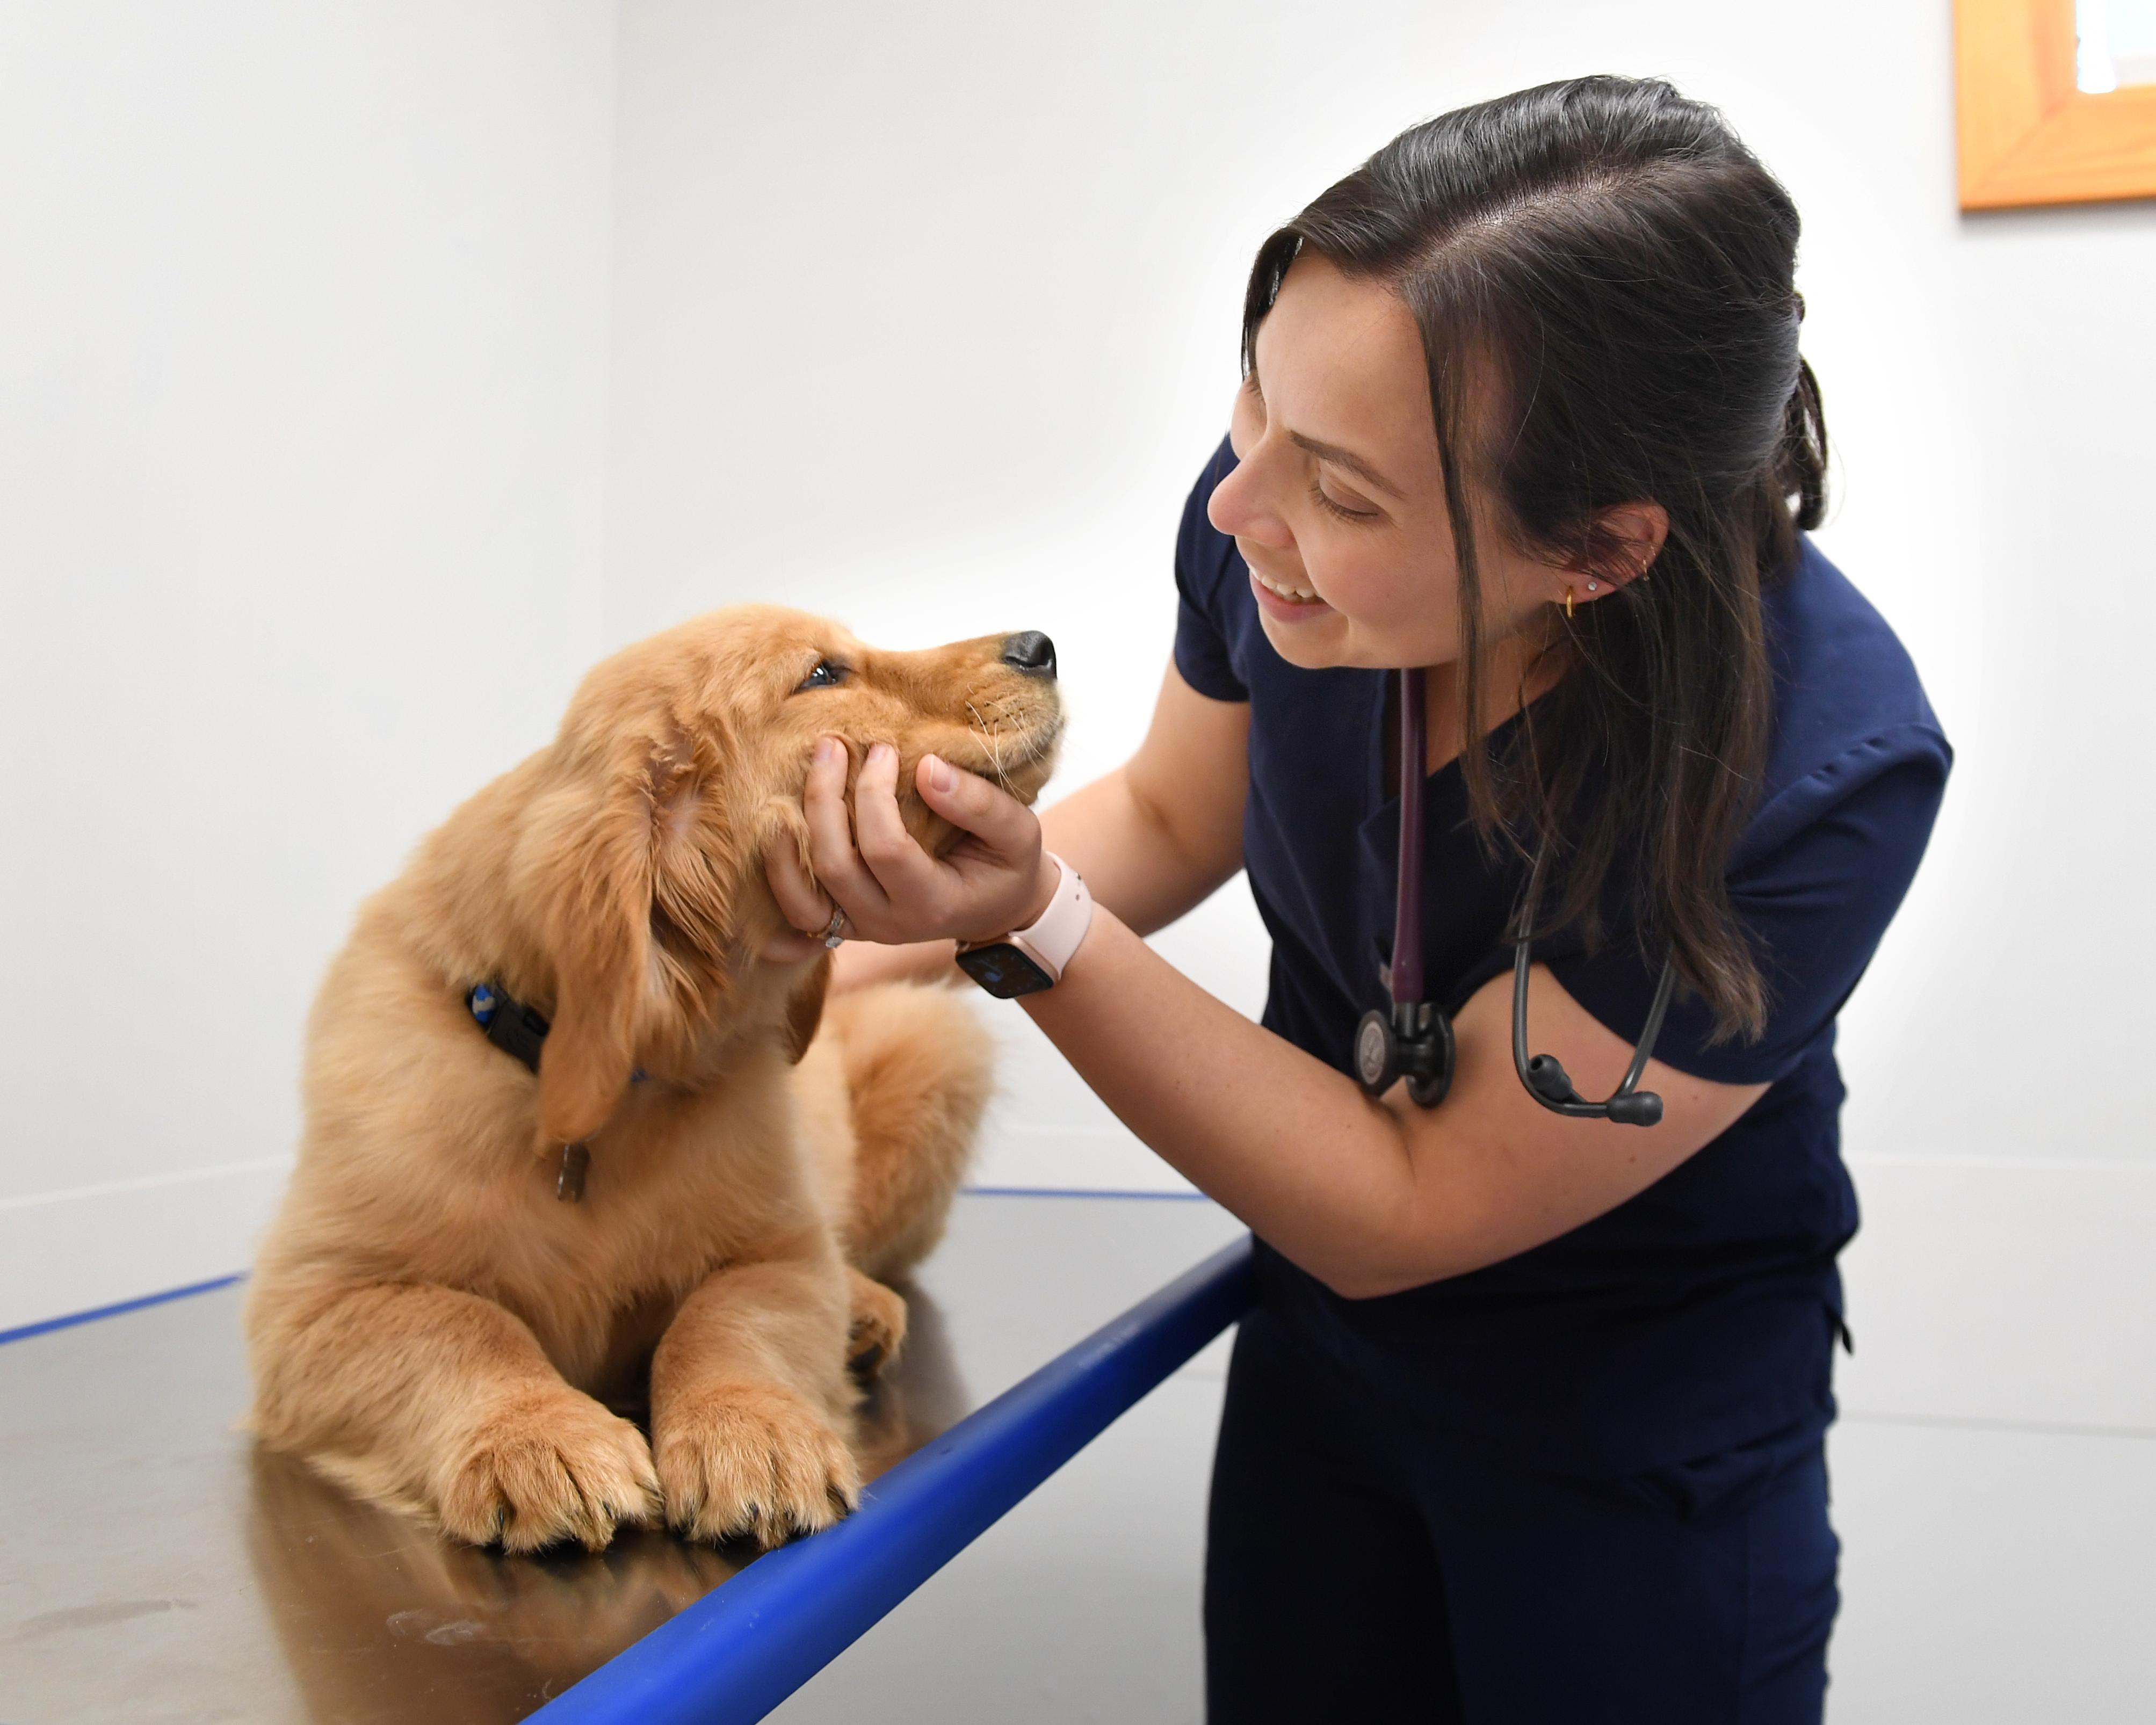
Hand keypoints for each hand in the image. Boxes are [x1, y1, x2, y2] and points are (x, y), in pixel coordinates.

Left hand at [764, 738, 1057, 962]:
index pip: (886, 849)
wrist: (999, 907)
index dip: (875, 795)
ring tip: (790, 786)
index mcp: (933, 902)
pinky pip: (797, 918)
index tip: (884, 748)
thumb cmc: (1007, 864)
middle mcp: (890, 923)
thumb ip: (979, 803)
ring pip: (802, 899)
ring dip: (788, 842)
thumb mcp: (1017, 831)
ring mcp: (862, 929)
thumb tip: (926, 766)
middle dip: (825, 799)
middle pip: (834, 866)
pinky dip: (779, 885)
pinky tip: (773, 843)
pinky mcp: (844, 924)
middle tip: (831, 746)